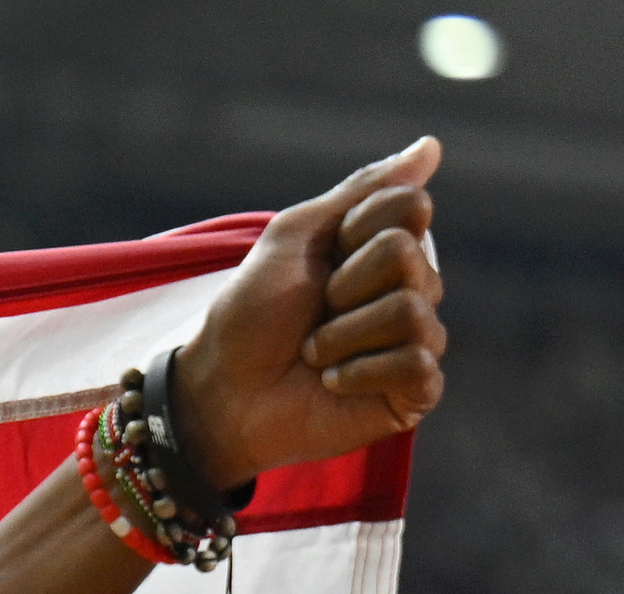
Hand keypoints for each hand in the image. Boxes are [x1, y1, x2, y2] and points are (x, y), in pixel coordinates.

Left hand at [174, 139, 448, 485]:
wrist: (219, 392)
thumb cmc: (249, 315)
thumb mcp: (295, 236)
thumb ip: (362, 191)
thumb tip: (431, 145)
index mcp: (385, 248)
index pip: (411, 206)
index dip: (355, 230)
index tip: (320, 258)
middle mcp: (410, 289)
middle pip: (408, 255)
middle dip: (343, 284)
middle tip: (313, 311)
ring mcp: (415, 341)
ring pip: (411, 311)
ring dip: (342, 333)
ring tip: (314, 353)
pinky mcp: (414, 392)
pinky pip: (416, 364)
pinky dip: (358, 372)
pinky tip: (332, 382)